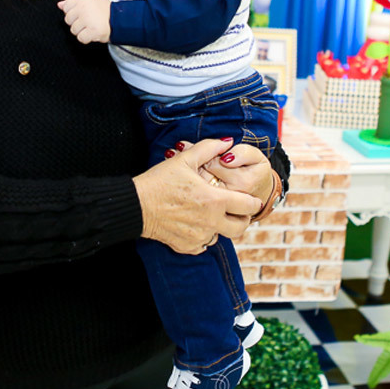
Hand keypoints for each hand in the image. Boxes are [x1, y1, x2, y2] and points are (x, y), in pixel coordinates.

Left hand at [59, 0, 111, 44]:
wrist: (120, 19)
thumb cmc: (105, 11)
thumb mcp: (90, 0)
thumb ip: (73, 2)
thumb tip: (60, 5)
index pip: (66, 7)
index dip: (73, 13)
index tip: (82, 14)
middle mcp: (84, 7)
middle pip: (68, 20)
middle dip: (77, 23)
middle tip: (89, 21)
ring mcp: (87, 19)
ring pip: (74, 30)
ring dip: (82, 31)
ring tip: (92, 27)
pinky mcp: (92, 30)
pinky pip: (81, 38)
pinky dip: (87, 39)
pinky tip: (93, 33)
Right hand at [134, 138, 262, 254]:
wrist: (136, 206)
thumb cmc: (160, 181)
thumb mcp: (184, 160)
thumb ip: (209, 149)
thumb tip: (227, 141)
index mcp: (214, 200)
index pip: (248, 206)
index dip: (253, 202)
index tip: (251, 200)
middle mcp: (211, 222)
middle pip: (240, 227)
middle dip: (243, 219)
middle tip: (237, 212)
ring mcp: (199, 236)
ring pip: (221, 236)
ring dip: (220, 227)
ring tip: (210, 215)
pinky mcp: (187, 246)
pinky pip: (203, 245)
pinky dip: (203, 236)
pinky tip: (194, 224)